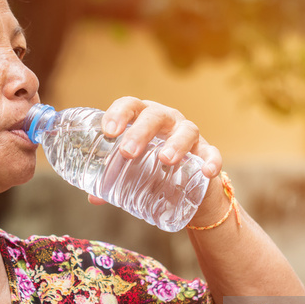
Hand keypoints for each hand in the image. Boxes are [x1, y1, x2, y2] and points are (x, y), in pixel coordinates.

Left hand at [87, 97, 221, 204]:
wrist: (185, 186)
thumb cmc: (150, 167)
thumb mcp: (130, 171)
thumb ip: (112, 180)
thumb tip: (92, 198)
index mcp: (142, 118)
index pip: (130, 105)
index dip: (118, 113)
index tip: (108, 131)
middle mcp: (167, 120)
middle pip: (154, 115)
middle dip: (140, 131)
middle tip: (127, 152)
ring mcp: (189, 135)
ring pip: (186, 130)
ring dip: (175, 143)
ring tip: (165, 159)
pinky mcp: (207, 152)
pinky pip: (212, 153)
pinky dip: (211, 161)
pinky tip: (206, 172)